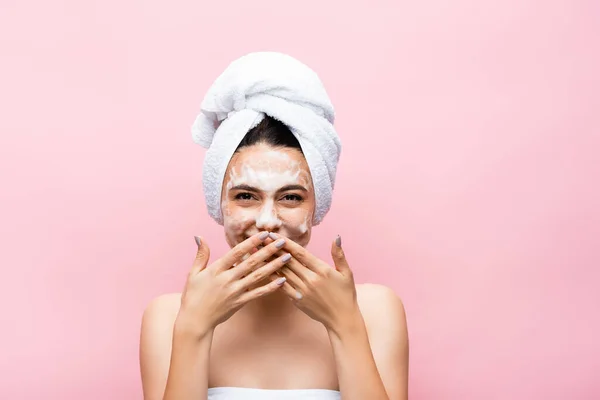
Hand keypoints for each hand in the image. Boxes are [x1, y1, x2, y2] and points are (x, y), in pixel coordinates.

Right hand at [176, 232, 290, 336]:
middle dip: (268, 250)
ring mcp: (235, 291)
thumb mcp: (193, 273)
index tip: (263, 234)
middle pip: (251, 262)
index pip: (237, 252)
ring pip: (258, 276)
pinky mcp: (240, 302)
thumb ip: (201, 255)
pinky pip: (258, 293)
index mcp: (217, 269)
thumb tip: (199, 236)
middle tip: (282, 241)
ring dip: (274, 266)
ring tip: (287, 257)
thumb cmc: (193, 296)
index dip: (251, 242)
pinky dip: (270, 287)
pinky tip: (282, 280)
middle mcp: (228, 279)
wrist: (195, 320)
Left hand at [267, 233, 360, 334]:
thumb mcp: (346, 273)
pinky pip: (282, 286)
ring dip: (270, 262)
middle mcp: (310, 280)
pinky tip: (264, 271)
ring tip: (258, 252)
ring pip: (282, 273)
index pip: (300, 253)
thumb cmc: (346, 294)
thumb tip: (336, 237)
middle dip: (273, 249)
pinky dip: (273, 278)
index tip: (274, 235)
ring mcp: (302, 291)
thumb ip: (338, 254)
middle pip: (288, 261)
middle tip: (260, 239)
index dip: (285, 243)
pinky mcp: (297, 300)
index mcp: (321, 270)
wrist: (342, 319)